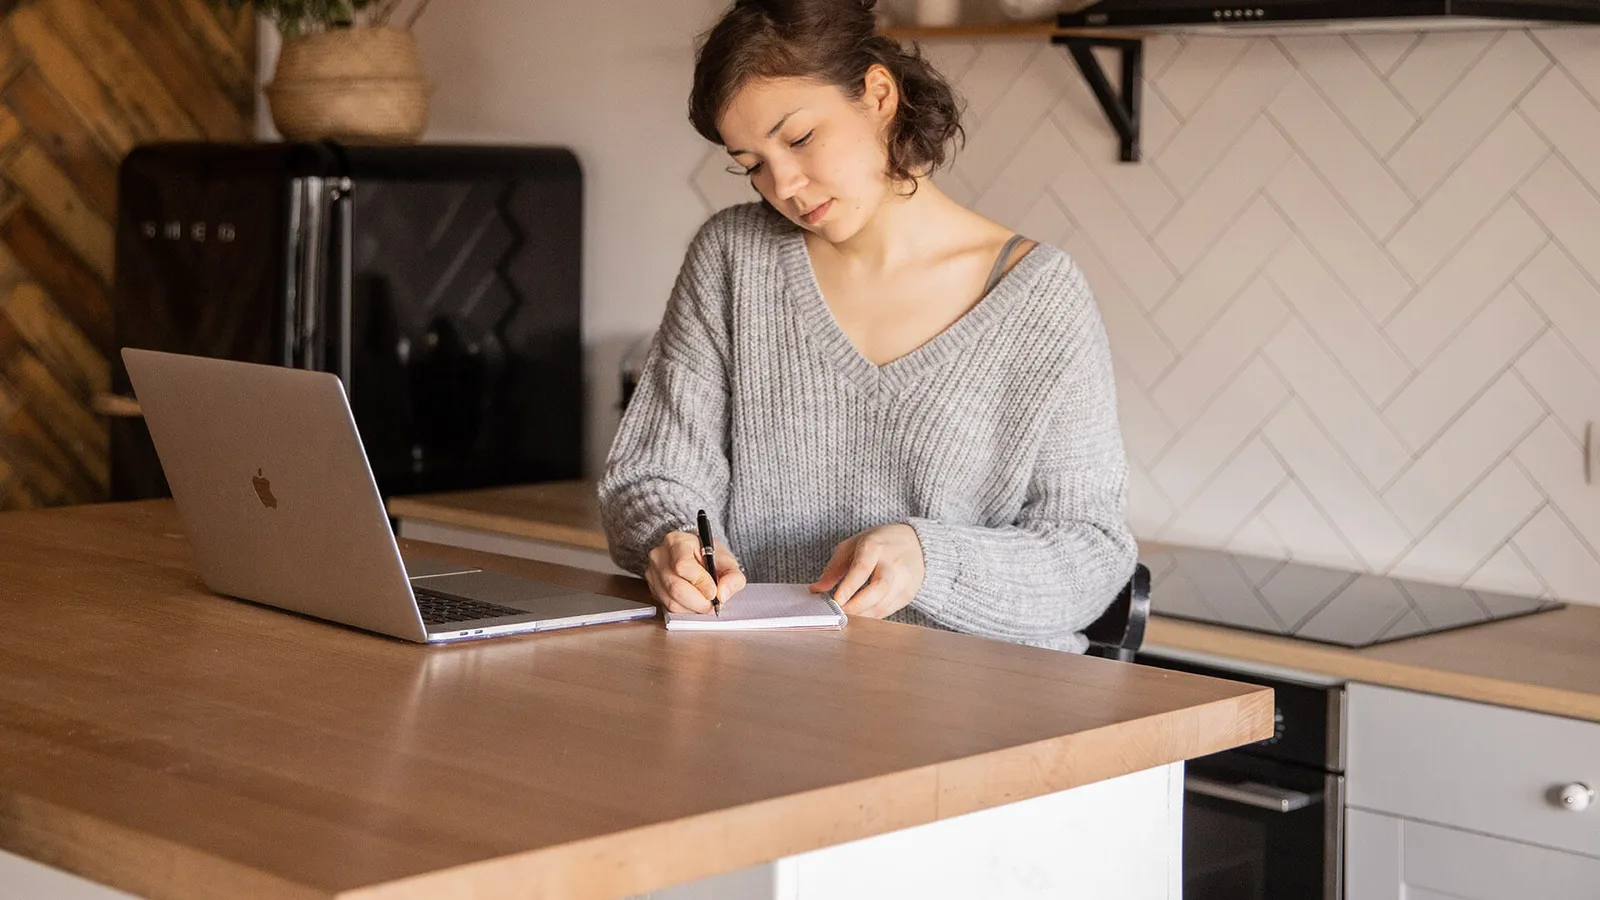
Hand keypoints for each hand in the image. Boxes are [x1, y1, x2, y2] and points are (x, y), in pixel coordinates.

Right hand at [645, 529, 746, 613]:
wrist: (693, 554)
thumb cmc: (709, 556)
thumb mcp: (727, 561)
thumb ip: (732, 577)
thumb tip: (723, 594)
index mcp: (677, 541)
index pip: (683, 565)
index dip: (700, 582)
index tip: (714, 592)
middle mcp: (660, 555)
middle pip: (675, 586)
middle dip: (698, 601)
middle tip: (713, 604)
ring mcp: (652, 573)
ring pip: (671, 601)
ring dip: (692, 608)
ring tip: (705, 602)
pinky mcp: (652, 588)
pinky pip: (667, 606)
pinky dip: (684, 610)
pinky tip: (694, 603)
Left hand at [809, 524, 924, 618]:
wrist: (916, 543)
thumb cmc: (879, 543)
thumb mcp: (853, 545)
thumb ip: (834, 567)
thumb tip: (816, 589)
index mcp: (875, 546)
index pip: (862, 569)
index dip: (848, 587)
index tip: (835, 601)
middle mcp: (893, 562)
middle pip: (878, 589)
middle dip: (857, 605)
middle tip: (840, 612)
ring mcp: (904, 579)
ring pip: (883, 604)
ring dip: (862, 614)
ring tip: (847, 616)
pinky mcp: (909, 593)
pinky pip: (888, 610)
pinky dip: (872, 616)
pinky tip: (861, 614)